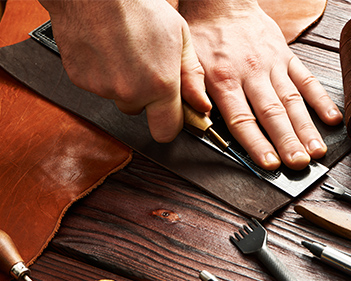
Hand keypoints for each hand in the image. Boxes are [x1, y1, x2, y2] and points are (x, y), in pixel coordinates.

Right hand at [39, 0, 211, 142]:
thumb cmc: (138, 6)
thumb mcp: (180, 37)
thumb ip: (192, 76)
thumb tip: (201, 105)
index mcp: (160, 85)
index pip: (166, 131)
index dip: (170, 123)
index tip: (171, 114)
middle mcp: (131, 92)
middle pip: (141, 112)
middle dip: (145, 97)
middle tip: (145, 67)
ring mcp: (104, 88)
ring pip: (119, 98)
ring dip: (124, 84)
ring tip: (126, 52)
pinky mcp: (82, 81)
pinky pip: (99, 87)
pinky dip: (103, 74)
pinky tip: (108, 51)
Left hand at [179, 0, 341, 169]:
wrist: (223, 3)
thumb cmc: (204, 35)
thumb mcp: (186, 61)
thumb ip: (191, 90)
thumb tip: (202, 116)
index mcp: (224, 79)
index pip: (242, 118)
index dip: (256, 143)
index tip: (270, 164)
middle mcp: (251, 73)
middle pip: (272, 113)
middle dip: (287, 141)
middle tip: (299, 164)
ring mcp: (272, 64)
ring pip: (292, 100)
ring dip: (306, 127)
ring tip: (316, 151)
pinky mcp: (286, 55)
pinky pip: (306, 79)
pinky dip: (320, 99)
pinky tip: (331, 119)